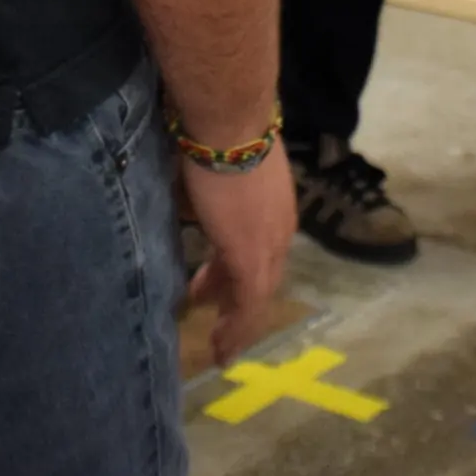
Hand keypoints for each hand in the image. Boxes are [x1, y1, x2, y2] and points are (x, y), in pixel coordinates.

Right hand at [182, 156, 293, 365]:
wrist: (230, 126)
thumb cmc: (218, 137)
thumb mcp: (220, 170)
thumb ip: (213, 192)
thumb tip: (194, 197)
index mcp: (276, 209)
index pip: (264, 251)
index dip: (241, 271)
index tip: (221, 285)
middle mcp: (280, 231)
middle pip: (264, 277)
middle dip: (237, 300)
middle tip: (214, 314)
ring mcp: (269, 246)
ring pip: (258, 297)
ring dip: (237, 322)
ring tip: (218, 343)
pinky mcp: (250, 259)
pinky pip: (247, 305)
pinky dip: (237, 330)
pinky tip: (221, 349)